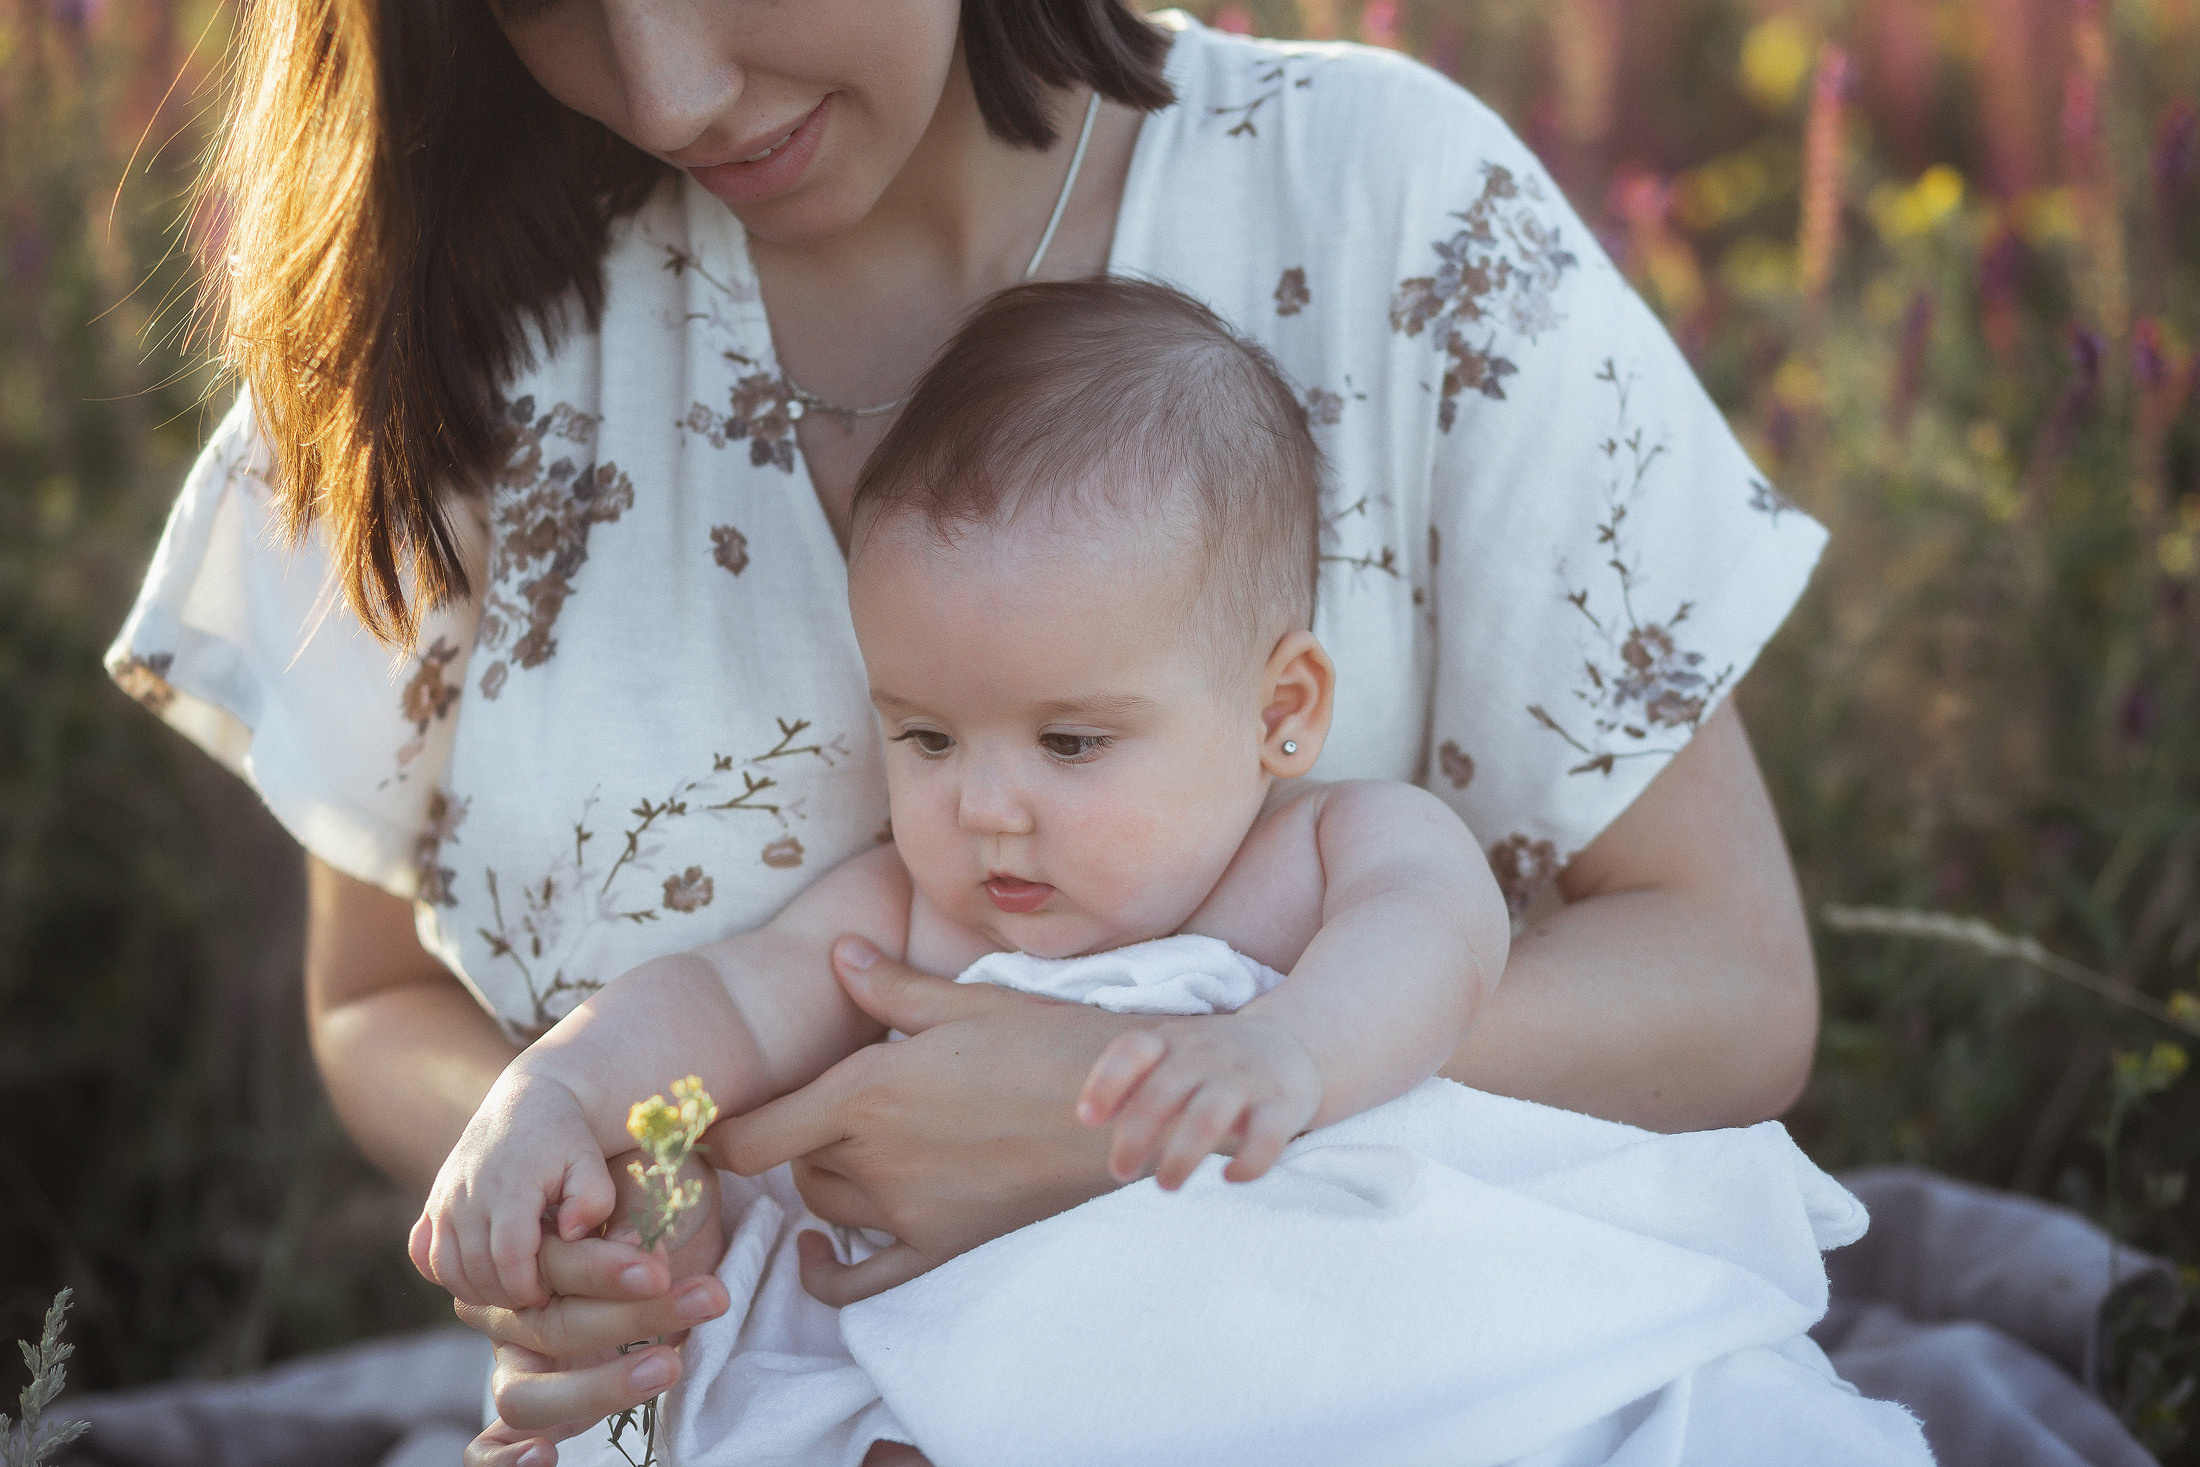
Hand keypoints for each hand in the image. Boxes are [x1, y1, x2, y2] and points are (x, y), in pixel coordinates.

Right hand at [413, 1070, 615, 1307]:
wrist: (528, 1106)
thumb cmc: (568, 1141)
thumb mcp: (591, 1163)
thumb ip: (594, 1199)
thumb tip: (571, 1234)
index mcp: (511, 1188)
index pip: (508, 1257)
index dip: (526, 1286)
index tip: (547, 1293)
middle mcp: (468, 1195)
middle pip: (475, 1269)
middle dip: (505, 1294)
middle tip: (531, 1297)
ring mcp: (444, 1199)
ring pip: (445, 1267)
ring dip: (475, 1289)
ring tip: (509, 1289)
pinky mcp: (433, 1203)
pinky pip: (423, 1254)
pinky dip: (444, 1273)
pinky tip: (475, 1274)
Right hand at [458, 1159, 729, 1466]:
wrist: (658, 1205)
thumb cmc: (653, 1186)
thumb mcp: (649, 1175)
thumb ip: (632, 1206)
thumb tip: (632, 1247)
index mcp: (523, 1243)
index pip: (550, 1263)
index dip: (602, 1271)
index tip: (661, 1270)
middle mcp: (507, 1305)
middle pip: (549, 1327)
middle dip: (630, 1319)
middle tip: (707, 1299)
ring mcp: (515, 1359)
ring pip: (525, 1394)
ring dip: (598, 1387)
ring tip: (670, 1366)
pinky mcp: (532, 1401)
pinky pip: (490, 1446)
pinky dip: (503, 1461)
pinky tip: (544, 1458)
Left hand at [709, 936, 1139, 1304]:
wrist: (1122, 1110)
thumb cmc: (1045, 1042)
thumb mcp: (964, 1001)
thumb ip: (888, 985)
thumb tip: (837, 952)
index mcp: (865, 1094)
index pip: (753, 1136)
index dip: (719, 1133)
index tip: (710, 1119)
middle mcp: (875, 1160)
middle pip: (789, 1166)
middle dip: (789, 1140)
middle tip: (813, 1107)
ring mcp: (906, 1211)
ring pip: (823, 1207)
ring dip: (819, 1179)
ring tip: (845, 1143)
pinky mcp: (940, 1244)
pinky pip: (860, 1281)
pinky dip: (824, 1275)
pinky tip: (815, 1253)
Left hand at [1077, 1013, 1321, 1187]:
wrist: (1291, 1043)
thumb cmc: (1211, 1061)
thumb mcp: (1169, 1054)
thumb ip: (1128, 1080)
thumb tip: (1086, 1116)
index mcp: (1173, 1042)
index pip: (1133, 1050)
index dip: (1106, 1082)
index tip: (1087, 1120)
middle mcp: (1206, 1055)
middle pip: (1161, 1094)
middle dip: (1134, 1138)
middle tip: (1120, 1172)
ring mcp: (1246, 1078)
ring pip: (1208, 1118)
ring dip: (1181, 1157)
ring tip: (1166, 1185)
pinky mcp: (1282, 1105)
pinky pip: (1266, 1138)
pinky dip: (1248, 1163)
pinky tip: (1230, 1177)